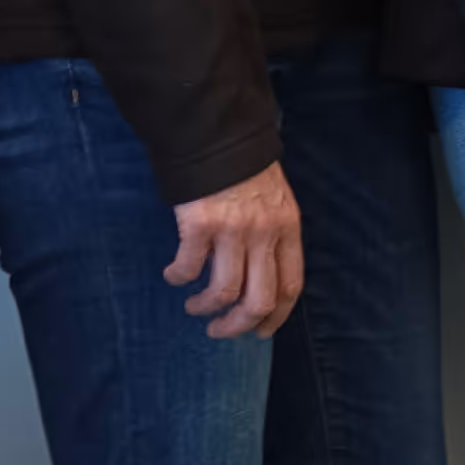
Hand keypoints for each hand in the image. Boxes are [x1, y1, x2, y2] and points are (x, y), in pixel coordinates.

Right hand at [167, 165, 305, 340]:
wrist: (216, 133)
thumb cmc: (244, 169)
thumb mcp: (275, 200)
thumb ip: (274, 235)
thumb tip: (262, 277)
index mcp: (287, 228)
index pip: (290, 286)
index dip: (276, 317)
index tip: (260, 331)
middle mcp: (264, 233)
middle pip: (258, 300)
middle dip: (237, 325)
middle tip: (219, 330)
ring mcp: (232, 229)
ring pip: (223, 292)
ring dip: (205, 307)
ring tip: (194, 306)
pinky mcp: (199, 223)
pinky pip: (188, 267)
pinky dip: (179, 278)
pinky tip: (173, 275)